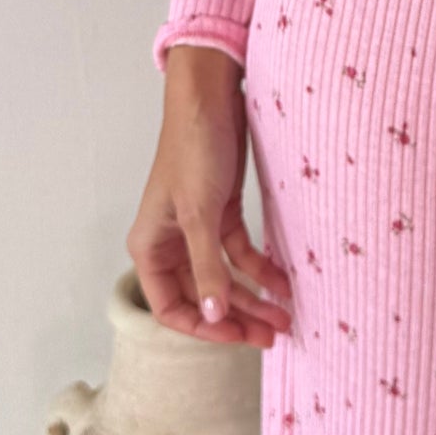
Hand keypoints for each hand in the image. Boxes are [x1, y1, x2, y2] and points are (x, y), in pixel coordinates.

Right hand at [127, 46, 294, 347]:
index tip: (237, 336)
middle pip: (202, 296)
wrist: (211, 98)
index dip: (203, 327)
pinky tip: (284, 282)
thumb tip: (214, 313)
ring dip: (253, 297)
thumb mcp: (200, 214)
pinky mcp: (221, 213)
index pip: (171, 307)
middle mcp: (171, 243)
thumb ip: (207, 267)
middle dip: (236, 318)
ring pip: (225, 277)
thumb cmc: (192, 149)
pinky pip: (240, 253)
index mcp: (149, 248)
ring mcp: (197, 229)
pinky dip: (261, 268)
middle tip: (271, 336)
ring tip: (286, 316)